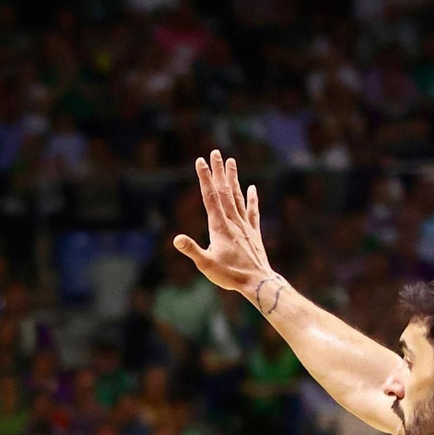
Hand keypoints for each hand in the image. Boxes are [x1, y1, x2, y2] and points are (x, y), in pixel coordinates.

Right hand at [172, 149, 277, 301]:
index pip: (210, 197)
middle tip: (216, 152)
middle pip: (224, 191)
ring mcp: (245, 225)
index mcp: (220, 226)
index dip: (205, 178)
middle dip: (219, 171)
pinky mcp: (253, 232)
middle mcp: (233, 221)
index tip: (200, 161)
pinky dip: (251, 198)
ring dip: (233, 178)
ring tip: (231, 162)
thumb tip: (176, 239)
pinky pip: (252, 211)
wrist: (257, 281)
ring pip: (237, 196)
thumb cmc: (230, 275)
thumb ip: (192, 250)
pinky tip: (252, 187)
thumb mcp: (206, 265)